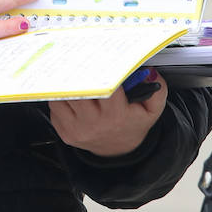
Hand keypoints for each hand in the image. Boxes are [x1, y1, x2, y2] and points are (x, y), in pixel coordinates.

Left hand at [48, 70, 167, 156]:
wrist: (118, 151)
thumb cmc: (133, 125)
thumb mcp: (152, 110)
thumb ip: (156, 90)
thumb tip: (149, 72)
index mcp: (116, 115)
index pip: (104, 89)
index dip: (99, 73)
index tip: (97, 59)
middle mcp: (93, 123)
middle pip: (78, 91)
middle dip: (78, 75)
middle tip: (79, 62)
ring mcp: (76, 129)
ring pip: (61, 97)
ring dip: (66, 85)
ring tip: (74, 77)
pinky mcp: (64, 133)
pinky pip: (55, 107)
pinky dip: (60, 98)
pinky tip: (71, 94)